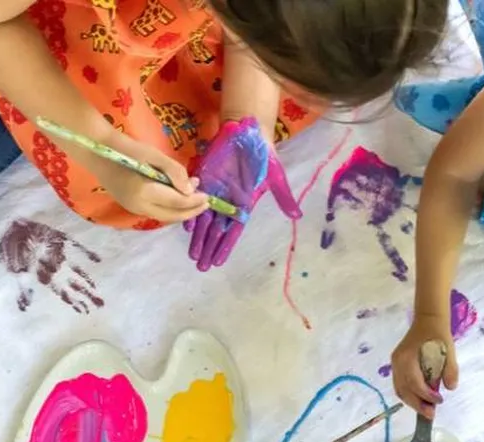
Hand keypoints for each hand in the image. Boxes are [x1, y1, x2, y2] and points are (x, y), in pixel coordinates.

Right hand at [93, 130, 209, 223]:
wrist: (98, 151)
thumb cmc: (126, 148)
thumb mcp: (153, 154)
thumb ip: (174, 171)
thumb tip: (190, 189)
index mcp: (145, 192)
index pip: (177, 202)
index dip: (194, 201)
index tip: (208, 196)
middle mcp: (139, 206)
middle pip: (172, 215)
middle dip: (191, 211)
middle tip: (206, 203)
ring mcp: (134, 209)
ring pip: (164, 216)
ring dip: (181, 210)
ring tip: (194, 198)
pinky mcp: (131, 206)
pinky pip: (156, 212)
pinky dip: (170, 208)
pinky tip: (176, 197)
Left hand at [185, 116, 299, 271]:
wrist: (247, 131)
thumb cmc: (263, 155)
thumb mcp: (276, 177)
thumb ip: (283, 197)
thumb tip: (297, 216)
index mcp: (243, 205)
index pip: (232, 231)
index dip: (225, 247)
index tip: (218, 263)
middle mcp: (227, 202)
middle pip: (216, 231)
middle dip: (208, 248)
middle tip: (201, 267)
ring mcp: (214, 192)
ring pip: (204, 220)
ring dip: (198, 238)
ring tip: (193, 255)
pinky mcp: (203, 180)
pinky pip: (194, 200)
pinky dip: (190, 212)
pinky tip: (186, 228)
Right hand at [391, 313, 457, 416]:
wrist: (428, 321)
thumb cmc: (438, 335)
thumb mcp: (449, 350)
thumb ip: (450, 369)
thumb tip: (450, 388)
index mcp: (408, 357)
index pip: (414, 382)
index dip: (426, 395)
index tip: (439, 401)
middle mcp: (397, 362)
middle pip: (404, 390)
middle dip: (417, 404)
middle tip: (431, 415)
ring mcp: (395, 364)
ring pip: (400, 390)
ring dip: (412, 402)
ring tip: (426, 410)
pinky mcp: (397, 366)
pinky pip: (400, 385)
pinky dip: (409, 395)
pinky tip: (420, 400)